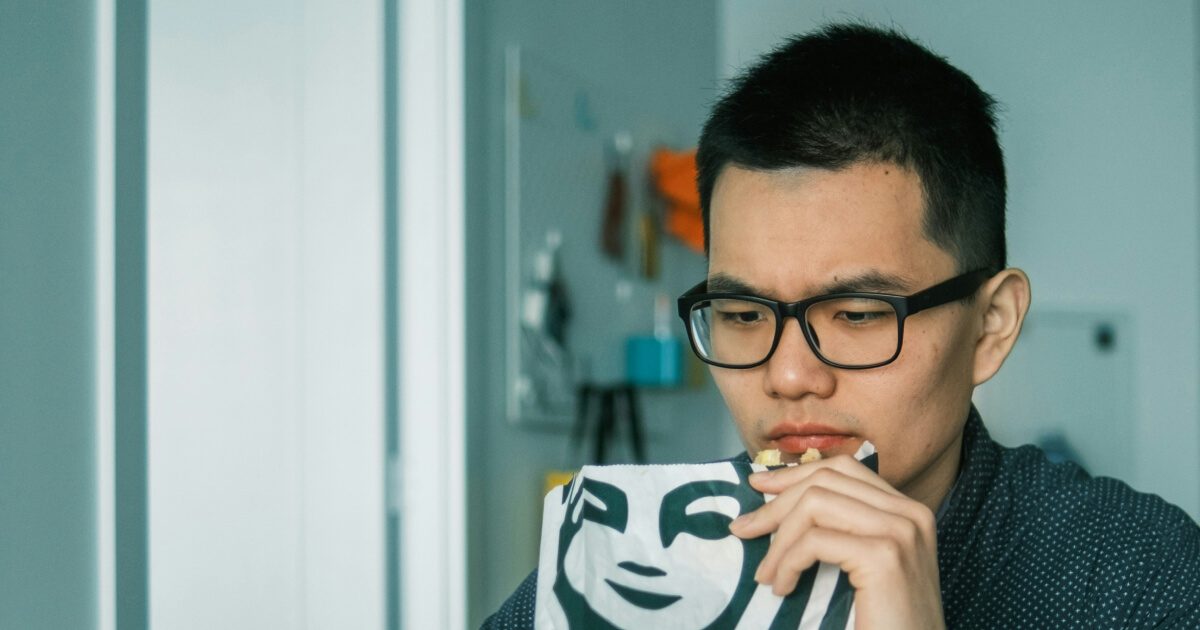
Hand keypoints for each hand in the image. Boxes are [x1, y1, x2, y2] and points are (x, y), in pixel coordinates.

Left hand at [729, 455, 944, 629]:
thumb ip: (842, 528)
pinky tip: (784, 588)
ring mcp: (900, 532)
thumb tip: (776, 494)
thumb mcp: (866, 566)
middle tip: (743, 530)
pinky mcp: (885, 556)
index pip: (843, 469)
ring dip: (779, 540)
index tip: (759, 487)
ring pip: (814, 504)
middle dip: (775, 505)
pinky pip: (815, 541)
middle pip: (825, 480)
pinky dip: (788, 563)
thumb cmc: (883, 624)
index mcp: (908, 511)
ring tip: (767, 574)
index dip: (795, 474)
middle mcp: (911, 513)